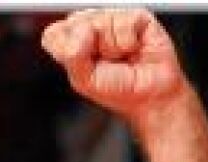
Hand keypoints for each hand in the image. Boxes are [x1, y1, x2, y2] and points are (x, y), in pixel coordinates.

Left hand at [42, 9, 186, 122]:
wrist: (152, 98)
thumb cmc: (122, 91)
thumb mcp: (83, 79)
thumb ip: (71, 54)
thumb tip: (84, 30)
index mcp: (75, 41)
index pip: (55, 33)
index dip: (69, 49)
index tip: (86, 65)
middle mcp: (93, 27)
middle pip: (77, 23)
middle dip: (93, 49)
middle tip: (108, 63)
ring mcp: (114, 20)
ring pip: (101, 21)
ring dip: (113, 47)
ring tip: (124, 58)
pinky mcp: (137, 18)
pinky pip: (123, 20)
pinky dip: (128, 40)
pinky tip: (135, 50)